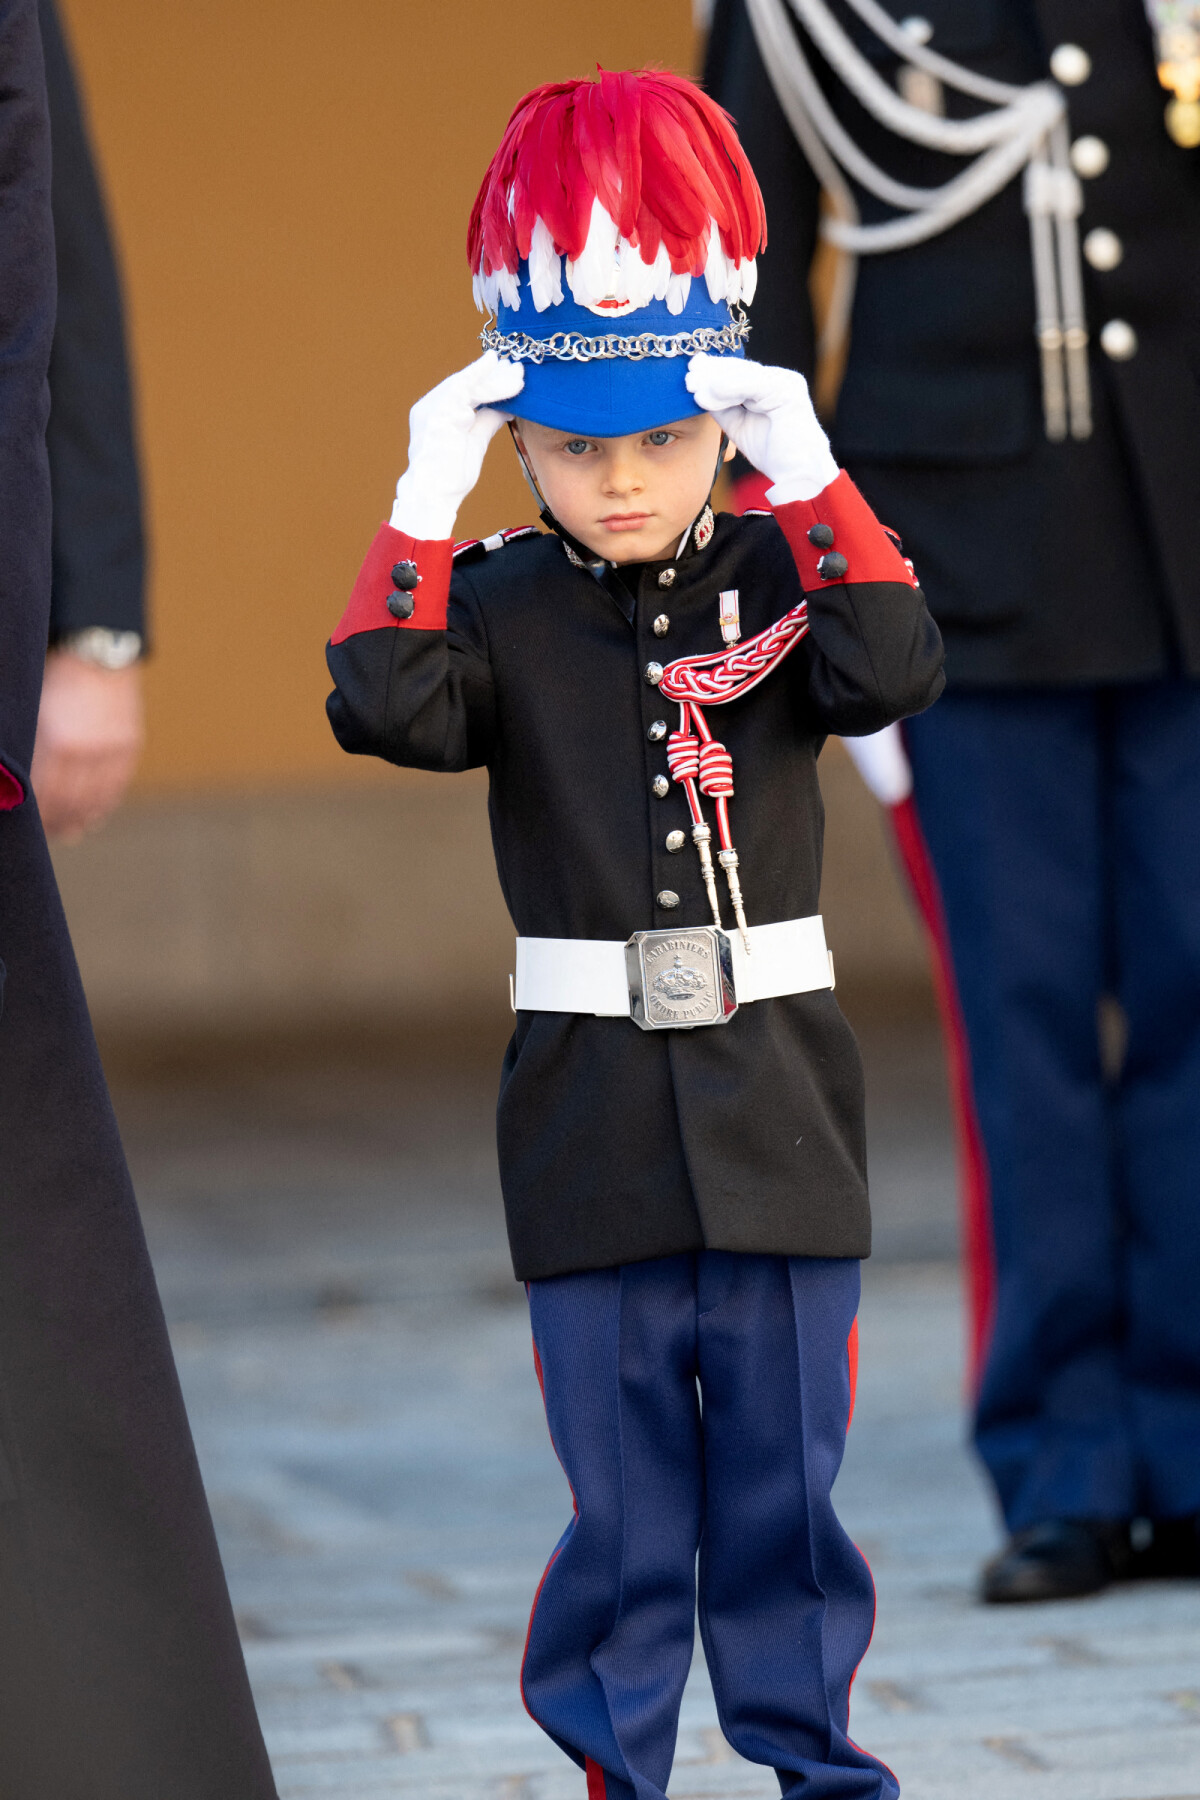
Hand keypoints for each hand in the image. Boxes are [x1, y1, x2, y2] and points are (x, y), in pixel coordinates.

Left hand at [31, 651, 143, 842]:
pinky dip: (106, 804)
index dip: (37, 814)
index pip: (44, 792)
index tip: (31, 826)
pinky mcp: (128, 747)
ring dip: (82, 819)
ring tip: (73, 832)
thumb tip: (25, 785)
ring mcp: (110, 750)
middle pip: (70, 801)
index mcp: (55, 742)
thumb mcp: (34, 713)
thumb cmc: (55, 680)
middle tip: (52, 835)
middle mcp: (85, 751)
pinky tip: (96, 816)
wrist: (96, 654)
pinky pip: (117, 786)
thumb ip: (32, 749)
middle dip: (59, 822)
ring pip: (95, 798)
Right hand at [391, 351, 524, 538]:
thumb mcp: (475, 441)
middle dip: (493, 374)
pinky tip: (510, 385)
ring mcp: (432, 409)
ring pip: (468, 384)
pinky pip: (468, 393)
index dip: (486, 380)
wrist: (432, 497)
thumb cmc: (451, 476)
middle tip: (517, 367)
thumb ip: (487, 420)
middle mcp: (430, 406)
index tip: (509, 372)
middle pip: (465, 382)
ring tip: (518, 374)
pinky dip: (491, 388)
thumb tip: (508, 406)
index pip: (463, 389)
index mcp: (436, 412)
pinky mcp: (438, 414)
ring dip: (495, 379)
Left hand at [685, 354, 838, 504]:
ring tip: (693, 386)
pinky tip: (708, 394)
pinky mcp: (789, 392)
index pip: (738, 373)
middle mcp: (780, 380)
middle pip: (740, 369)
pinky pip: (754, 384)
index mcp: (770, 388)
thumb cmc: (774, 455)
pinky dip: (729, 388)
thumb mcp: (739, 427)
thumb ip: (723, 408)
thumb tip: (699, 393)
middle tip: (688, 375)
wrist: (800, 475)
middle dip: (711, 372)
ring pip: (744, 374)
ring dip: (716, 379)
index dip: (713, 372)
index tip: (691, 374)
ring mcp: (786, 384)